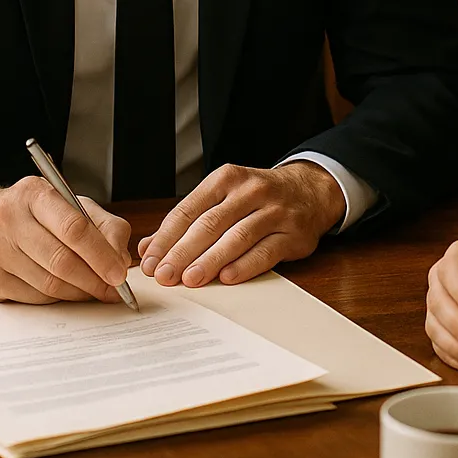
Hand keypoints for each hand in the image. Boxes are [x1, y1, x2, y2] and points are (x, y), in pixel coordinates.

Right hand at [0, 177, 131, 304]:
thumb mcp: (68, 205)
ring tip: (93, 290)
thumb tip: (120, 260)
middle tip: (112, 289)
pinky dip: (56, 299)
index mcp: (33, 193)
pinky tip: (65, 291)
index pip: (74, 228)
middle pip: (61, 260)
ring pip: (49, 284)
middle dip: (94, 280)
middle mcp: (7, 218)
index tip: (119, 273)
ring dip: (78, 292)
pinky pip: (33, 297)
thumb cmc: (29, 214)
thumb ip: (103, 226)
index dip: (101, 255)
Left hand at [136, 161, 345, 287]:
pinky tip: (227, 278)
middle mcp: (251, 191)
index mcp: (227, 178)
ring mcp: (275, 211)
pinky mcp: (293, 234)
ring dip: (211, 260)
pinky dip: (245, 265)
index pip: (189, 209)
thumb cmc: (257, 198)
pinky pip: (266, 251)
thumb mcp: (223, 197)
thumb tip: (148, 248)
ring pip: (237, 237)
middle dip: (183, 252)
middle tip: (164, 275)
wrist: (310, 191)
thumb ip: (187, 221)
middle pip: (210, 224)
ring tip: (190, 279)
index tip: (150, 260)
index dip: (167, 237)